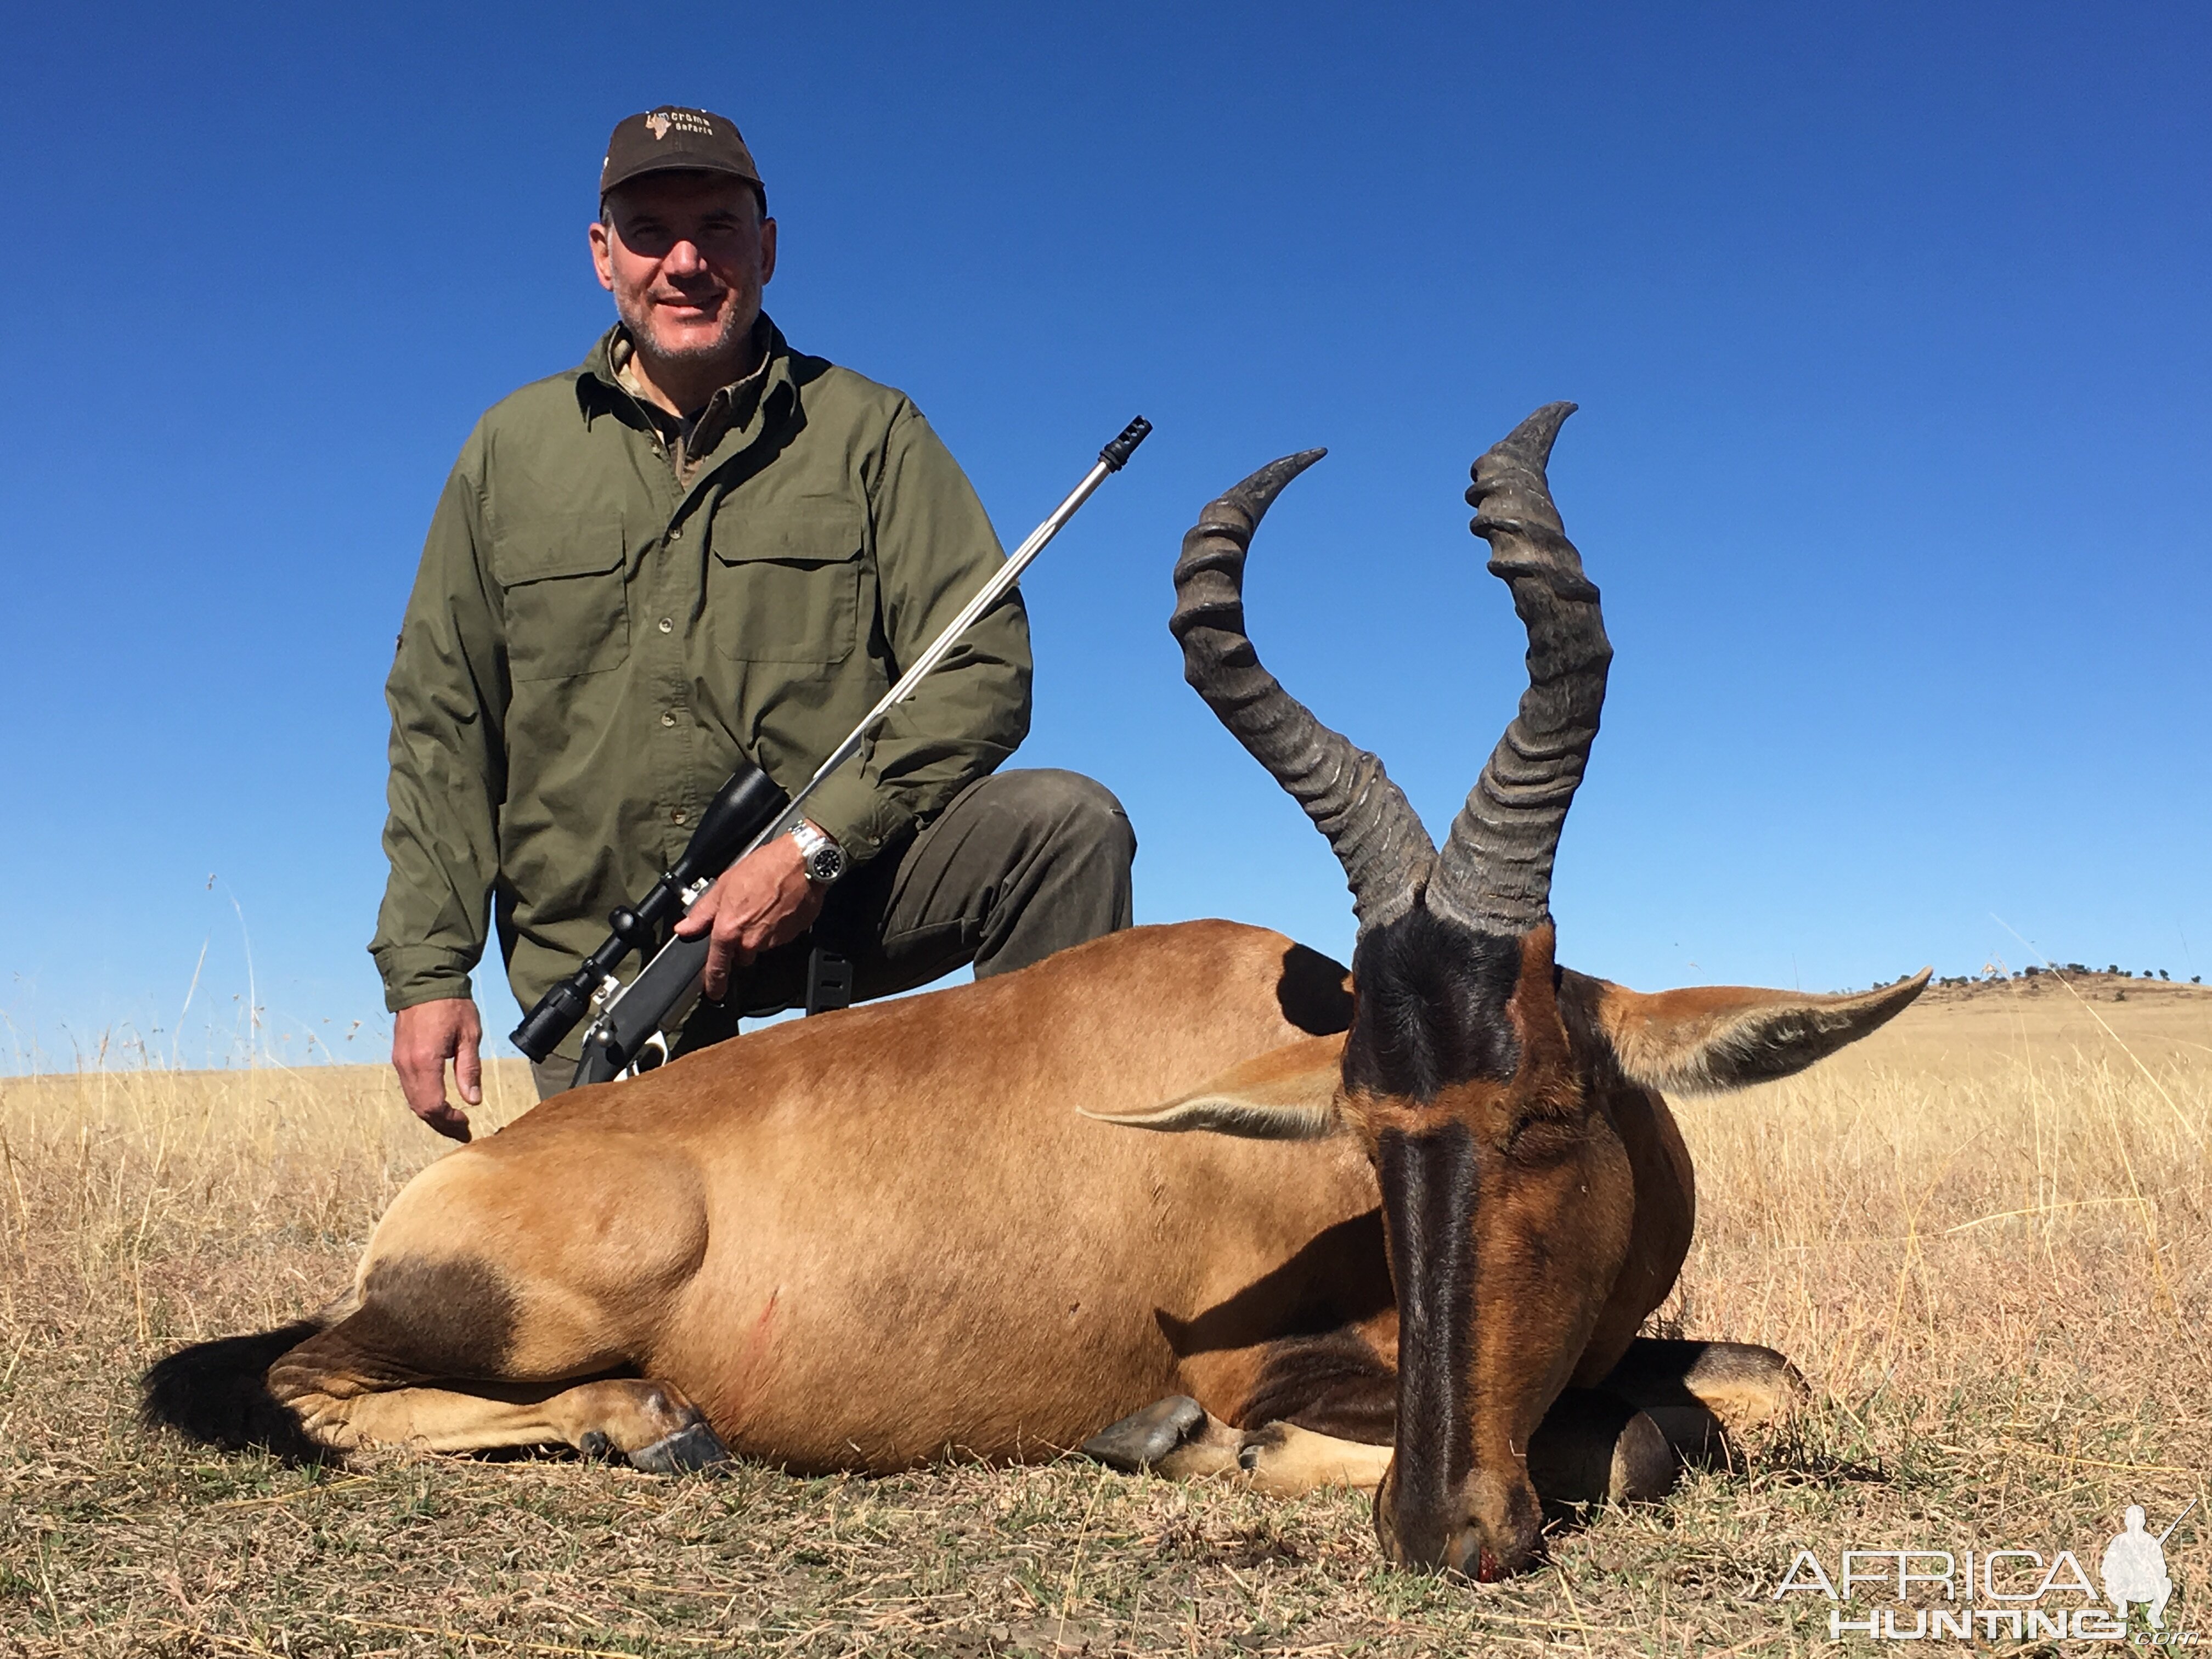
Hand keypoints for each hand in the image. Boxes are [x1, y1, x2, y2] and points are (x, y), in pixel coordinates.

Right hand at [392, 997, 481, 1141]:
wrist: (425, 980)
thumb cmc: (451, 1004)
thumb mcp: (469, 1035)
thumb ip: (469, 1069)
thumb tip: (473, 1101)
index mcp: (425, 1061)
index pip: (433, 1105)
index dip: (449, 1120)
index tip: (467, 1124)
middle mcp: (407, 1064)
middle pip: (420, 1108)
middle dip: (441, 1124)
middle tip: (462, 1131)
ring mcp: (399, 1061)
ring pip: (413, 1100)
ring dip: (432, 1115)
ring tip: (453, 1122)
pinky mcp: (399, 1056)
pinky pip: (409, 1087)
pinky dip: (424, 1101)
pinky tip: (439, 1103)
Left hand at [675, 834, 827, 1001]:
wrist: (803, 862)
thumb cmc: (765, 867)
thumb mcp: (724, 884)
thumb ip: (703, 912)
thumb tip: (685, 928)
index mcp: (729, 931)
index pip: (718, 967)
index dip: (714, 983)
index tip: (713, 991)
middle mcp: (751, 941)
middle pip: (742, 955)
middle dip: (741, 942)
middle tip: (745, 916)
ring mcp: (774, 941)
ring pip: (761, 945)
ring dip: (760, 932)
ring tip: (763, 905)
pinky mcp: (793, 936)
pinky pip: (779, 937)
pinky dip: (777, 926)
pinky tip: (778, 906)